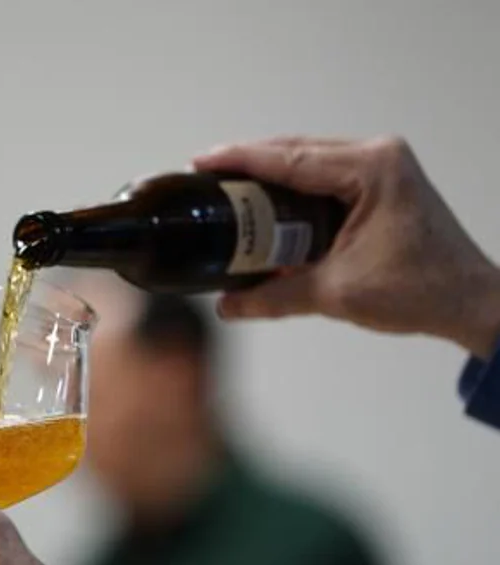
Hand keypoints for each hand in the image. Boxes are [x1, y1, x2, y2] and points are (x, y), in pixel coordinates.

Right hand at [195, 136, 499, 356]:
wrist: (468, 302)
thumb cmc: (420, 290)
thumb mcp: (336, 293)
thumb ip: (275, 297)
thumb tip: (227, 306)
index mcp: (370, 169)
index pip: (290, 159)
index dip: (240, 160)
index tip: (202, 162)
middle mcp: (378, 157)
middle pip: (296, 152)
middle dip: (250, 165)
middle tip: (208, 179)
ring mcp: (382, 168)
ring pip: (309, 162)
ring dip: (270, 177)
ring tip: (229, 191)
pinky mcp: (381, 185)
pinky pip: (325, 177)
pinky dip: (293, 190)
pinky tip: (267, 206)